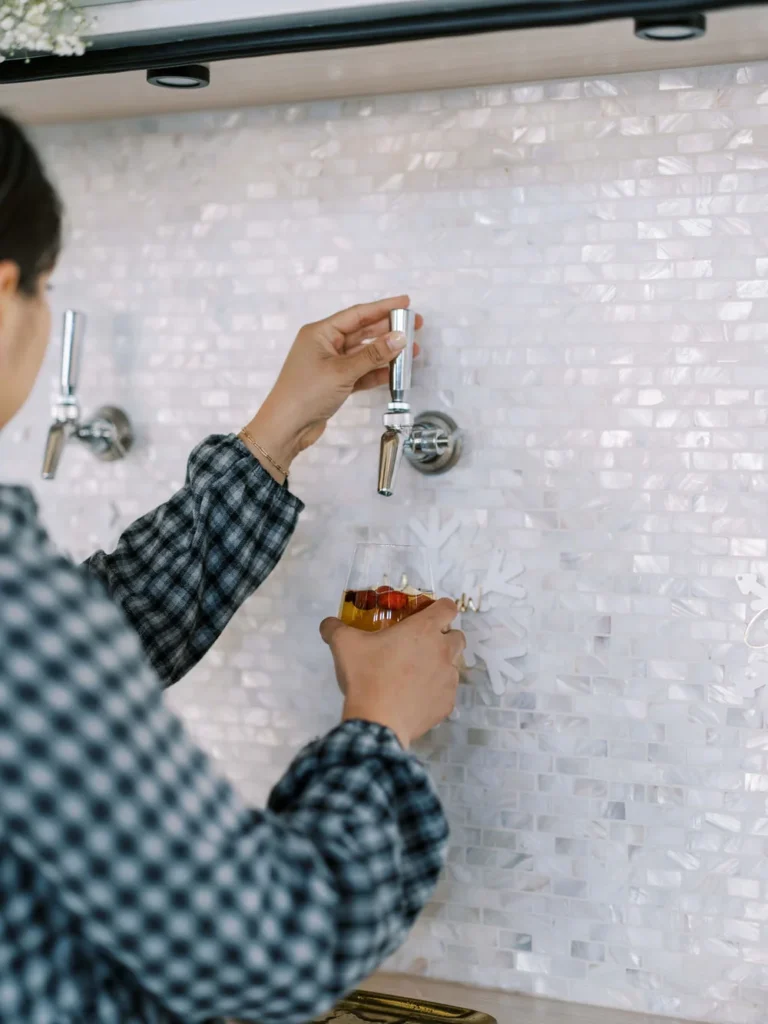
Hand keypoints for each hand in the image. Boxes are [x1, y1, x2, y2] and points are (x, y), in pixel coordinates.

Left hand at [241, 296, 421, 481]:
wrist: (286, 428)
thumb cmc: (305, 394)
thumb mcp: (342, 372)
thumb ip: (373, 355)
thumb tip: (399, 338)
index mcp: (320, 333)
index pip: (357, 314)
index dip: (383, 308)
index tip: (406, 303)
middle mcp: (325, 345)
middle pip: (362, 332)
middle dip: (388, 330)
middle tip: (414, 328)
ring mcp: (330, 365)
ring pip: (363, 354)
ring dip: (386, 353)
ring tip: (410, 352)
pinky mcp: (334, 383)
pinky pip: (360, 372)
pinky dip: (376, 372)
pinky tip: (394, 372)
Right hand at [319, 600, 463, 749]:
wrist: (377, 720)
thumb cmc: (366, 675)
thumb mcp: (343, 645)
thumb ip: (335, 628)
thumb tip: (327, 623)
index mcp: (424, 629)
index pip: (448, 607)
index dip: (440, 608)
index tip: (427, 615)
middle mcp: (443, 651)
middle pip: (458, 636)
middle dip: (444, 638)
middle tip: (420, 646)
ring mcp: (449, 679)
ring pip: (453, 666)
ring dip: (439, 666)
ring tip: (414, 676)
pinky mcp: (447, 704)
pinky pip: (445, 693)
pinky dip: (434, 693)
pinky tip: (414, 699)